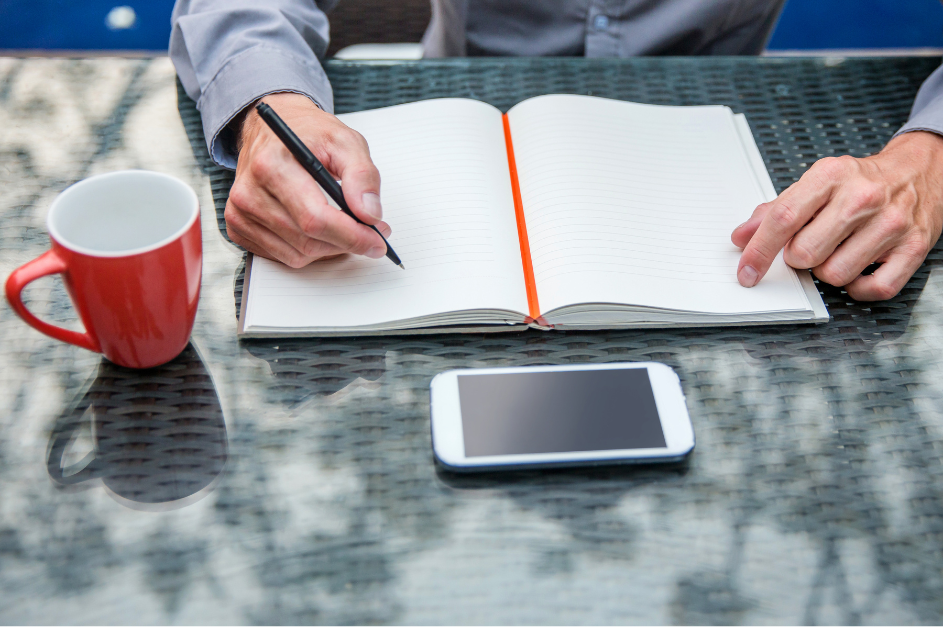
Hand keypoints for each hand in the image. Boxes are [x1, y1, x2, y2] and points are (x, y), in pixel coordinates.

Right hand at [225, 92, 390, 267]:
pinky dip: (308, 251)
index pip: (315, 218)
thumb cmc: (307, 134)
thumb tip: (370, 214)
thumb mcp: (345, 141)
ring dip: (329, 248)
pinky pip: (283, 257)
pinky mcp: (239, 227)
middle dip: (346, 243)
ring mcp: (240, 213)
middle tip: (370, 233)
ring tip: (345, 228)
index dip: (351, 236)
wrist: (271, 130)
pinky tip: (318, 230)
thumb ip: (363, 176)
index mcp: (272, 164)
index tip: (376, 241)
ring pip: (297, 255)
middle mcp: (250, 191)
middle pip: (308, 241)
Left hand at [732, 131, 941, 299]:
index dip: (759, 250)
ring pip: (834, 275)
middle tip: (810, 245)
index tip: (746, 271)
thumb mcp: (816, 183)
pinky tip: (857, 269)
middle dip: (798, 258)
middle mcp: (862, 197)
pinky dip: (859, 288)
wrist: (919, 171)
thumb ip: (776, 210)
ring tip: (837, 251)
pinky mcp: (914, 247)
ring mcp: (891, 224)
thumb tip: (743, 237)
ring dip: (827, 271)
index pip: (783, 218)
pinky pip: (874, 288)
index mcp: (831, 176)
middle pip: (805, 253)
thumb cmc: (861, 182)